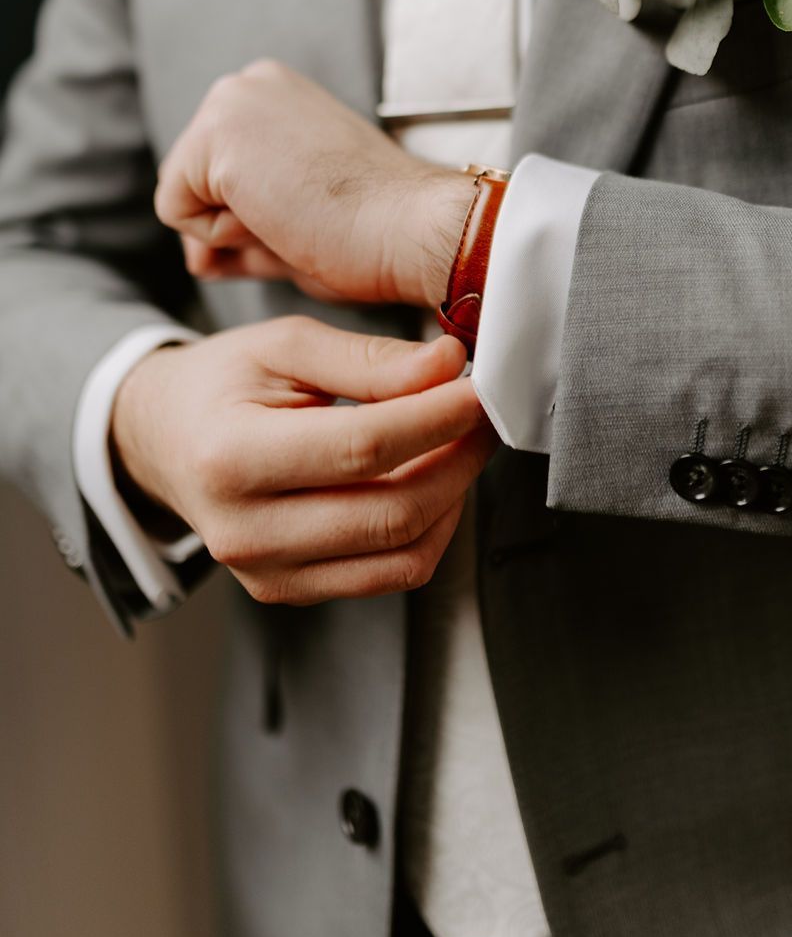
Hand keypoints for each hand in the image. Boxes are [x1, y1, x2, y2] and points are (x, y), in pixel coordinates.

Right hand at [110, 319, 497, 603]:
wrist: (163, 440)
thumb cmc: (220, 384)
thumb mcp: (282, 345)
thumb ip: (367, 357)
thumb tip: (446, 367)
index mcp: (231, 457)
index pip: (364, 447)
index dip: (438, 418)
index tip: (479, 390)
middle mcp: (243, 531)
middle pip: (391, 512)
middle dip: (459, 459)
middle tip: (483, 415)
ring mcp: (266, 573)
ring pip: (402, 555)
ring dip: (453, 498)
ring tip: (461, 444)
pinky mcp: (289, 591)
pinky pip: (388, 575)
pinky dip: (429, 530)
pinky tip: (432, 481)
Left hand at [154, 60, 475, 306]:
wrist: (412, 228)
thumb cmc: (374, 231)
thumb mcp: (296, 221)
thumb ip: (242, 228)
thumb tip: (195, 259)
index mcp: (273, 95)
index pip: (219, 177)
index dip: (254, 220)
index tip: (314, 214)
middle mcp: (247, 84)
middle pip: (193, 185)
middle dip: (237, 225)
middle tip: (308, 218)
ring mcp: (228, 103)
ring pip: (183, 199)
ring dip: (234, 233)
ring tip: (297, 216)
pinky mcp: (214, 134)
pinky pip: (175, 213)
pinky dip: (222, 238)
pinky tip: (279, 217)